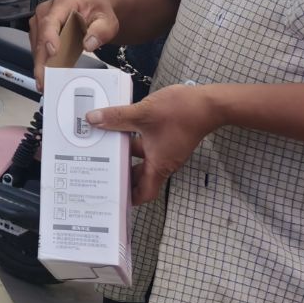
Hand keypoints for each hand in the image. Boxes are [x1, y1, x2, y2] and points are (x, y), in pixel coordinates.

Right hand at [29, 0, 118, 89]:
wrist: (95, 10)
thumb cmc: (98, 13)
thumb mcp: (107, 21)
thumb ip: (101, 31)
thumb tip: (88, 44)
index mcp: (63, 3)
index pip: (51, 20)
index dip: (50, 37)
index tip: (53, 53)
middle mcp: (47, 11)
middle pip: (40, 36)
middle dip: (41, 60)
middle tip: (44, 79)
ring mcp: (40, 21)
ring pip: (36, 45)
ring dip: (39, 63)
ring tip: (44, 82)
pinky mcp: (40, 32)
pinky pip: (38, 49)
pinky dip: (42, 62)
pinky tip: (45, 75)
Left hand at [87, 84, 220, 203]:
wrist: (209, 103)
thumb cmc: (182, 113)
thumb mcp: (142, 114)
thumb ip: (116, 117)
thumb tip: (93, 119)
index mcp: (159, 165)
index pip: (144, 193)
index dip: (129, 198)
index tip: (113, 198)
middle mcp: (164, 161)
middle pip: (140, 176)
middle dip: (121, 174)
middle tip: (100, 171)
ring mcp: (167, 149)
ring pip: (142, 158)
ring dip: (125, 153)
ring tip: (104, 147)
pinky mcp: (168, 137)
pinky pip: (147, 144)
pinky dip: (133, 140)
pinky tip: (119, 127)